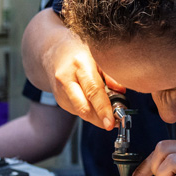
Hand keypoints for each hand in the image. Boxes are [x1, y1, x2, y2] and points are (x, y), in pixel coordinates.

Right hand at [24, 8, 123, 129]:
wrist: (54, 52)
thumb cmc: (80, 52)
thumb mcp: (98, 56)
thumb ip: (110, 73)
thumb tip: (121, 90)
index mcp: (79, 65)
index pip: (92, 91)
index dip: (103, 109)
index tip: (111, 122)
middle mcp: (66, 79)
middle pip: (84, 108)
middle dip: (100, 119)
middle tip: (114, 122)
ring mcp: (60, 92)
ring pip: (81, 113)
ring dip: (96, 117)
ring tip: (108, 112)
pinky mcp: (59, 100)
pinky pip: (78, 111)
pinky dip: (90, 112)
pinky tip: (94, 105)